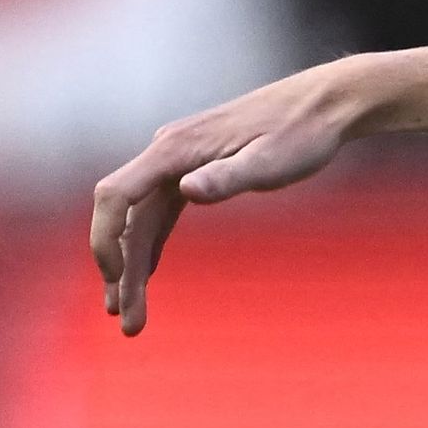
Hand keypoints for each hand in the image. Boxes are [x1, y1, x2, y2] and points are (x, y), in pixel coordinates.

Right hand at [87, 64, 371, 336]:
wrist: (322, 105)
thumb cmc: (300, 134)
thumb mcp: (270, 162)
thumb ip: (228, 177)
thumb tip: (187, 189)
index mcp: (175, 149)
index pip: (117, 195)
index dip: (106, 240)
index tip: (116, 282)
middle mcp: (167, 151)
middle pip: (125, 216)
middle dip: (120, 270)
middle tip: (128, 322)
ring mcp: (177, 160)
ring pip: (139, 217)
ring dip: (131, 264)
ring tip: (130, 312)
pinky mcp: (192, 168)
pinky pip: (159, 211)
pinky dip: (149, 245)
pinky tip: (146, 274)